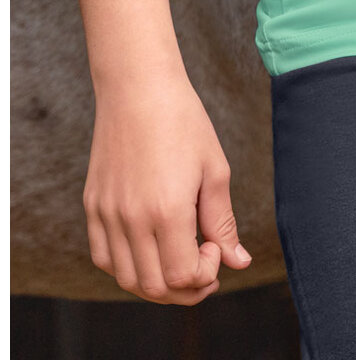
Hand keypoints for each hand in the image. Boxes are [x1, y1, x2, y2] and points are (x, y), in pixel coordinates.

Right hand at [84, 72, 249, 304]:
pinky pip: (104, 258)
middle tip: (205, 267)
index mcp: (167, 210)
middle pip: (153, 287)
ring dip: (156, 283)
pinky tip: (151, 248)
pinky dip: (128, 266)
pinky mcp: (92, 208)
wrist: (139, 90)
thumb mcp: (214, 170)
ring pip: (126, 278)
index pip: (181, 277)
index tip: (216, 247)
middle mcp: (131, 220)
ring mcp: (106, 215)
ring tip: (180, 260)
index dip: (204, 274)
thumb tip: (239, 261)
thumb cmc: (184, 123)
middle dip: (185, 289)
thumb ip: (223, 222)